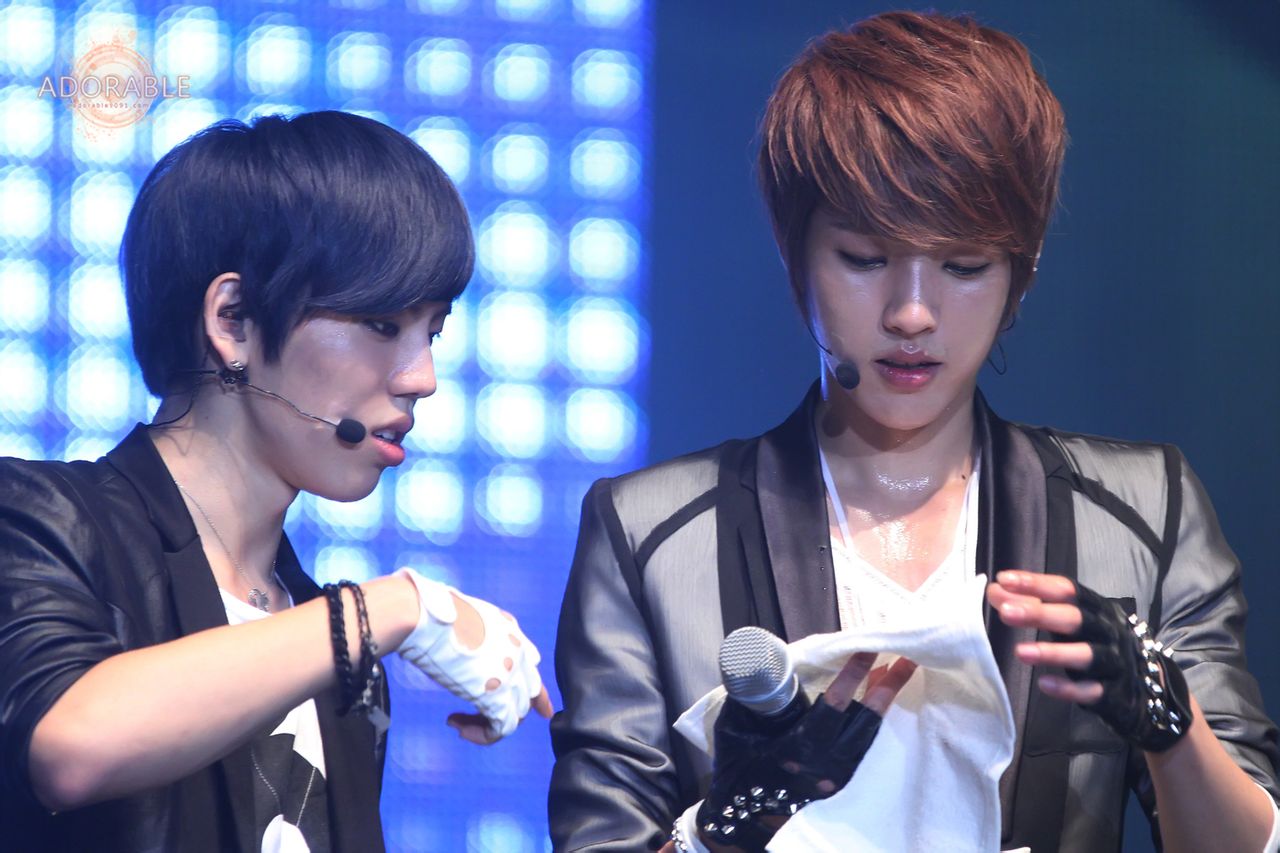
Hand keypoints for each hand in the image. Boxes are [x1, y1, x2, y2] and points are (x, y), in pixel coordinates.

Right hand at [396, 569, 552, 743]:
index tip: (541, 710)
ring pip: (516, 715)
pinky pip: (501, 729)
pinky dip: (482, 735)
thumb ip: (475, 626)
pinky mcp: (497, 697)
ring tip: (458, 724)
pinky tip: (458, 727)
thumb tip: (459, 626)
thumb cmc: (432, 610)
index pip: (532, 668)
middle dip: (506, 711)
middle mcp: (519, 654)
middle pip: (527, 694)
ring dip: (485, 725)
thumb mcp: (464, 612)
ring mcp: (511, 676)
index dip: (535, 693)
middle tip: (474, 722)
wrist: (425, 616)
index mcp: (512, 633)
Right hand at [696, 651, 915, 849]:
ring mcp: (838, 776)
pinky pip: (867, 748)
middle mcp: (826, 765)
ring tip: (901, 669)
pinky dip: (875, 720)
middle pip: (867, 722)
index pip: (834, 706)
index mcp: (800, 749)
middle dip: (888, 687)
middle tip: (905, 657)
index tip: (866, 649)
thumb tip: (772, 664)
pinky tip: (880, 698)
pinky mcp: (843, 783)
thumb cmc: (736, 766)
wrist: (740, 815)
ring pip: (872, 735)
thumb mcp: (736, 727)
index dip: (852, 675)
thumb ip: (755, 697)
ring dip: (886, 701)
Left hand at [988, 570, 1191, 750]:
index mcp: (1097, 609)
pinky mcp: (1115, 694)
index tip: (1004, 579)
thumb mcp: (1070, 623)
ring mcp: (1115, 663)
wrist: (1151, 689)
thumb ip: (1034, 606)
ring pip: (1087, 655)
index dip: (1036, 583)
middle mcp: (1108, 631)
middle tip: (1006, 612)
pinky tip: (1043, 684)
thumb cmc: (1099, 646)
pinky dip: (1069, 688)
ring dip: (1053, 652)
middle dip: (1040, 613)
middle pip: (1076, 618)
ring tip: (1020, 652)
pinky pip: (1092, 691)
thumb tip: (995, 590)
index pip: (1067, 590)